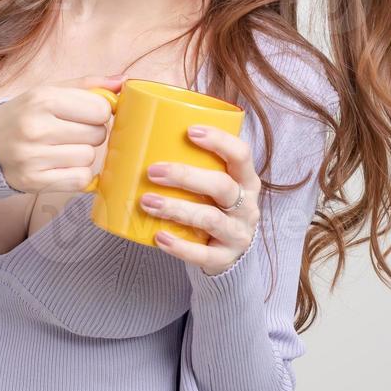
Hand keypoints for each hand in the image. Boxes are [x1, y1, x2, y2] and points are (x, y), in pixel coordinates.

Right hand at [0, 74, 124, 195]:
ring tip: (62, 148)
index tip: (87, 114)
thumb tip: (124, 82)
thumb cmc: (24, 115)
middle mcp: (36, 128)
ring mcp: (34, 157)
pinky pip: (79, 180)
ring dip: (82, 154)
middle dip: (91, 133)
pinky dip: (77, 174)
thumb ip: (88, 85)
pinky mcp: (34, 182)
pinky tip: (62, 165)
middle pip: (97, 135)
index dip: (100, 113)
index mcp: (42, 99)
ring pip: (89, 158)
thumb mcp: (49, 91)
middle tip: (71, 132)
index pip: (100, 109)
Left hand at [140, 123, 261, 276]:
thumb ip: (194, 163)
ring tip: (146, 202)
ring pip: (210, 219)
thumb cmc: (212, 206)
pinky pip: (203, 254)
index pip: (241, 154)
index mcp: (246, 180)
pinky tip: (159, 237)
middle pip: (222, 186)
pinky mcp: (225, 258)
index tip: (189, 131)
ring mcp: (238, 234)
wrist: (226, 251)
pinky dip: (180, 246)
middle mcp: (247, 206)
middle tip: (152, 171)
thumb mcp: (213, 184)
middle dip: (185, 176)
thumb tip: (143, 134)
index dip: (219, 141)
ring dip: (176, 209)